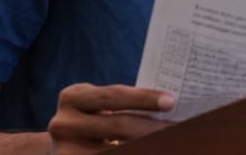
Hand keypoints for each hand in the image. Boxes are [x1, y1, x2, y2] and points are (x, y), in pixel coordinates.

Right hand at [46, 83, 175, 153]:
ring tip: (174, 143)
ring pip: (116, 149)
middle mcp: (62, 124)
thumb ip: (127, 104)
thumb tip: (172, 104)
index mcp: (73, 97)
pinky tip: (156, 151)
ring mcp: (64, 151)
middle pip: (118, 125)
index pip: (114, 96)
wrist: (66, 150)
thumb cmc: (96, 122)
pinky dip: (134, 153)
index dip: (143, 99)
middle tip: (183, 128)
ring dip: (149, 146)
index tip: (172, 102)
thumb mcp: (102, 108)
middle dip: (154, 127)